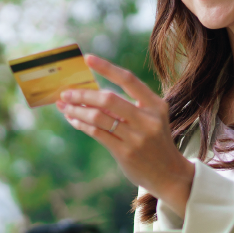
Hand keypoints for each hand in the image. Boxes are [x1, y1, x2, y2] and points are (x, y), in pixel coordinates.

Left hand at [54, 55, 194, 213]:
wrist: (169, 174)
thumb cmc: (155, 141)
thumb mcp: (151, 119)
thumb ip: (128, 106)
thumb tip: (91, 93)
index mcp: (156, 105)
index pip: (128, 80)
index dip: (107, 68)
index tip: (87, 58)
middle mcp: (148, 119)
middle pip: (108, 99)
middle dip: (83, 94)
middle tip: (66, 93)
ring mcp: (137, 137)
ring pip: (98, 118)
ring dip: (77, 110)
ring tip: (65, 106)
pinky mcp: (125, 153)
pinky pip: (96, 133)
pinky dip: (81, 125)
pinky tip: (73, 120)